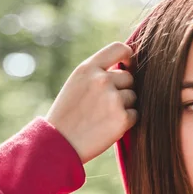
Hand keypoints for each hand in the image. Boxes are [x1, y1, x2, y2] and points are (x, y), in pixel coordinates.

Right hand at [45, 41, 136, 163]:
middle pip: (128, 78)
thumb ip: (97, 73)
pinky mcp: (122, 118)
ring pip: (132, 97)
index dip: (128, 56)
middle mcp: (102, 80)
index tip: (128, 65)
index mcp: (88, 68)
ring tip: (101, 117)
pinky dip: (124, 122)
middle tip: (102, 106)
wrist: (58, 144)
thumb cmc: (66, 115)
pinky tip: (105, 128)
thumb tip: (127, 67)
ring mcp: (113, 99)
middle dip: (121, 90)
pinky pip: (134, 115)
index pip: (119, 48)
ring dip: (123, 107)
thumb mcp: (75, 85)